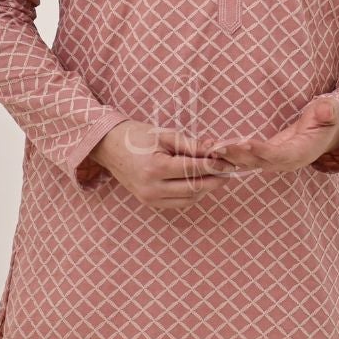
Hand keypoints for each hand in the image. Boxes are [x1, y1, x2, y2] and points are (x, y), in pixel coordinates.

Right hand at [89, 120, 237, 208]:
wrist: (110, 147)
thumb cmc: (137, 137)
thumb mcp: (165, 135)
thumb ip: (191, 145)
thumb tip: (215, 151)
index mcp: (155, 168)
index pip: (193, 169)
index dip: (213, 166)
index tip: (228, 162)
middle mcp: (152, 188)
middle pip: (194, 189)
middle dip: (214, 180)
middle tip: (228, 172)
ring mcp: (150, 199)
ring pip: (189, 199)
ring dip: (205, 189)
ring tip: (215, 176)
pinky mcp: (150, 203)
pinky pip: (179, 203)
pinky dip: (192, 194)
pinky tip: (199, 182)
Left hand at [205, 97, 338, 173]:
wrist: (324, 134)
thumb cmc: (327, 121)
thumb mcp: (332, 113)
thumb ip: (329, 111)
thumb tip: (327, 108)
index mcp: (300, 153)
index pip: (279, 155)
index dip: (262, 151)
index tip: (245, 144)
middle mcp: (283, 161)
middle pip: (257, 162)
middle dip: (236, 156)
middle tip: (216, 148)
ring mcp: (272, 161)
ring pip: (247, 162)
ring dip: (227, 156)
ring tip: (208, 147)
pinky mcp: (263, 157)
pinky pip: (243, 158)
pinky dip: (227, 154)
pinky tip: (210, 147)